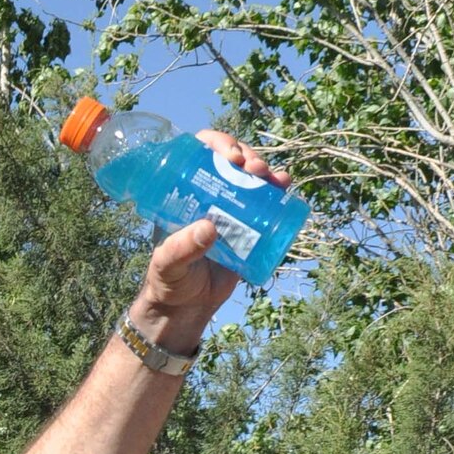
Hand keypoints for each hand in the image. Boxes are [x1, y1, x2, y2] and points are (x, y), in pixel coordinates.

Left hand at [127, 132, 291, 353]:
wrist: (187, 308)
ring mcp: (230, 210)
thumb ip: (181, 249)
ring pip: (250, 177)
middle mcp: (209, 195)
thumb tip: (209, 228)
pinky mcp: (248, 227)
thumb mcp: (168, 265)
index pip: (199, 155)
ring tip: (271, 178)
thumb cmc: (170, 282)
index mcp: (184, 195)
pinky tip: (285, 184)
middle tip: (253, 167)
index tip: (230, 156)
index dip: (216, 145)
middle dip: (246, 155)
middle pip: (230, 160)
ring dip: (264, 169)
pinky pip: (265, 202)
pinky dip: (277, 189)